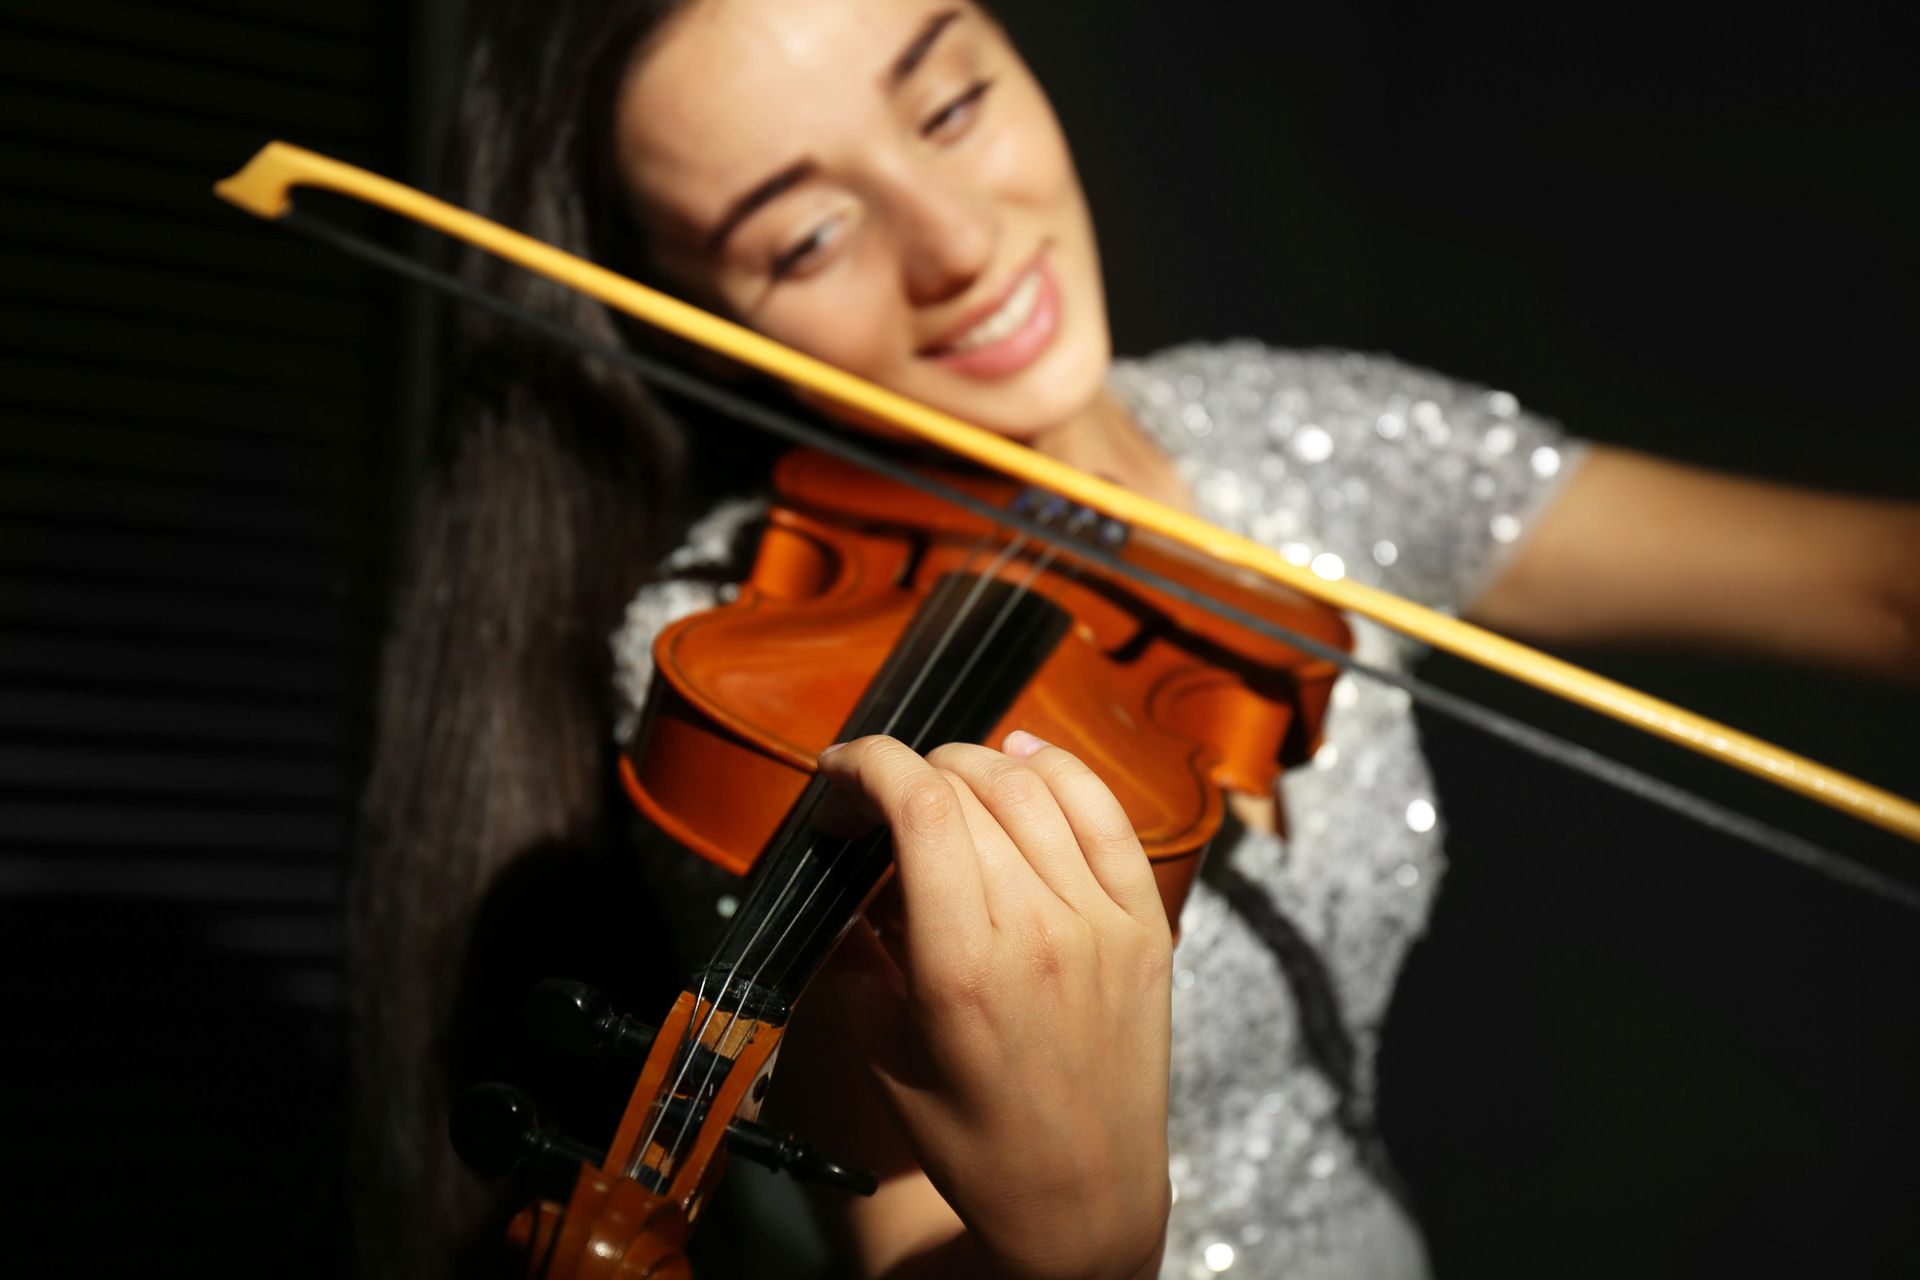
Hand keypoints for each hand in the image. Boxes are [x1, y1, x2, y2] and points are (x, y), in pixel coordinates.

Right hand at [815, 732, 1173, 1279]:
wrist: (1084, 1198)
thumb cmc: (976, 1141)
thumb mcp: (883, 1054)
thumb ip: (853, 956)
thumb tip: (843, 878)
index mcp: (964, 967)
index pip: (918, 809)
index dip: (870, 764)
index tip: (839, 770)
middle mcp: (1042, 930)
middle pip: (969, 789)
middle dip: (908, 770)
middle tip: (877, 797)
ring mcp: (1104, 922)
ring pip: (1034, 788)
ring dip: (973, 763)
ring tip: (938, 777)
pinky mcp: (1146, 924)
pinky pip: (1106, 814)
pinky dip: (1061, 770)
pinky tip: (1023, 758)